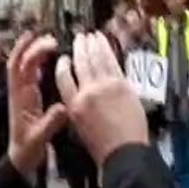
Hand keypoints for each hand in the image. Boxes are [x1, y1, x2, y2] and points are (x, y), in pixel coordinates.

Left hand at [6, 32, 67, 176]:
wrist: (21, 160)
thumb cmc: (28, 150)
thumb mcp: (40, 138)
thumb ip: (50, 123)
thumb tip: (63, 107)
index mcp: (20, 98)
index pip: (19, 68)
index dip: (27, 51)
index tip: (43, 42)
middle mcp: (20, 92)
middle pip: (22, 62)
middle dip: (33, 48)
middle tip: (51, 39)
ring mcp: (24, 94)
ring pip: (27, 67)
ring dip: (36, 53)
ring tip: (51, 42)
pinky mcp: (30, 98)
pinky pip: (32, 75)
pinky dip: (39, 63)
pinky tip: (50, 58)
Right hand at [56, 32, 147, 166]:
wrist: (125, 151)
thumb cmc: (103, 146)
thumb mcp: (80, 128)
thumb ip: (78, 107)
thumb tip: (80, 93)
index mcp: (73, 105)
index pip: (63, 78)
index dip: (63, 65)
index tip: (65, 59)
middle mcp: (87, 92)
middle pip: (80, 63)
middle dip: (79, 48)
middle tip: (79, 38)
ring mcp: (106, 86)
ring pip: (96, 58)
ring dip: (93, 44)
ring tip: (91, 36)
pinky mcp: (122, 84)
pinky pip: (112, 61)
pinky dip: (107, 49)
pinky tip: (104, 42)